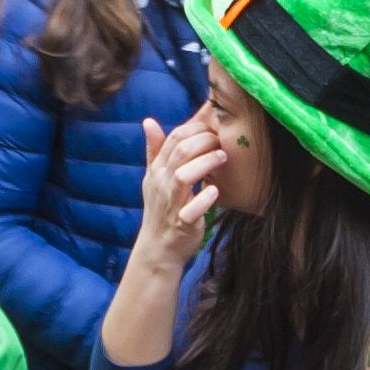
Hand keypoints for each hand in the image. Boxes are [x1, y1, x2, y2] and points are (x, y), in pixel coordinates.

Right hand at [135, 112, 225, 262]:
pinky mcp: (182, 223)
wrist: (158, 248)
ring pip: (183, 177)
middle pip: (180, 153)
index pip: (173, 139)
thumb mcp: (153, 177)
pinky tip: (214, 191)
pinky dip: (203, 200)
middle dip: (203, 142)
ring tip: (222, 157)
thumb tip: (148, 121)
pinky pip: (191, 211)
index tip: (213, 127)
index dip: (194, 128)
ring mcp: (171, 204)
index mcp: (157, 170)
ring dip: (205, 164)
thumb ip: (154, 149)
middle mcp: (162, 184)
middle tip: (221, 141)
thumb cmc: (161, 208)